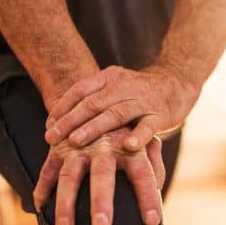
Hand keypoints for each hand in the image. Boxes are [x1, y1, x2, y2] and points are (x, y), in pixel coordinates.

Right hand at [33, 128, 165, 224]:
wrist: (96, 100)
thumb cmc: (127, 132)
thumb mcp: (145, 142)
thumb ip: (155, 164)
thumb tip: (160, 187)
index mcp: (130, 148)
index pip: (143, 174)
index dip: (148, 197)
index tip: (153, 222)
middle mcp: (104, 147)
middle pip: (102, 175)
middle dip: (101, 200)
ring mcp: (78, 148)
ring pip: (69, 176)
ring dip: (66, 203)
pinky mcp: (58, 149)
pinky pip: (47, 171)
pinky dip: (42, 189)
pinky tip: (40, 209)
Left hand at [44, 64, 197, 151]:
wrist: (177, 83)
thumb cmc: (138, 92)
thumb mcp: (114, 87)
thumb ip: (92, 100)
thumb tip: (56, 122)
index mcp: (109, 77)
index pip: (80, 90)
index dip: (62, 107)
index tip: (48, 126)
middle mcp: (125, 86)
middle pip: (93, 102)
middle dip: (70, 120)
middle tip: (51, 137)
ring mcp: (143, 100)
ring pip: (116, 113)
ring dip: (94, 128)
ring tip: (76, 142)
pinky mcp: (160, 115)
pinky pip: (148, 126)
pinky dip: (138, 136)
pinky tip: (128, 147)